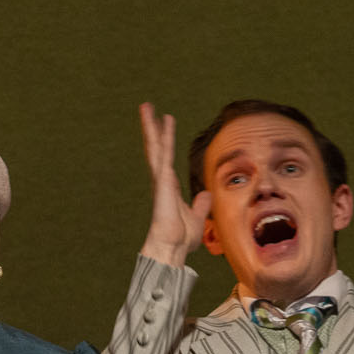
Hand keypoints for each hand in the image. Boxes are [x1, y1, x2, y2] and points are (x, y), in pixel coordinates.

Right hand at [137, 103, 212, 265]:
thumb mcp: (197, 218)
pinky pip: (166, 153)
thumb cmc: (181, 238)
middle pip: (155, 147)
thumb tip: (206, 194)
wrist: (172, 247)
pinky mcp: (164, 180)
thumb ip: (201, 205)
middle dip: (151, 128)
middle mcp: (162, 179)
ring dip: (152, 125)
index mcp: (169, 186)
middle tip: (146, 108)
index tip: (161, 126)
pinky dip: (167, 136)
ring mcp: (161, 178)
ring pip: (156, 146)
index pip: (164, 158)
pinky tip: (167, 120)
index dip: (162, 141)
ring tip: (146, 106)